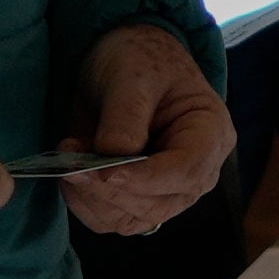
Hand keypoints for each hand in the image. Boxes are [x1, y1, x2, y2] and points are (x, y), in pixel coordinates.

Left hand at [50, 15, 232, 235]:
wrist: (124, 62)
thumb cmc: (141, 59)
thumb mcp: (134, 74)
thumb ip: (126, 116)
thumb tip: (110, 160)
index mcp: (210, 134)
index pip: (186, 170)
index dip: (146, 178)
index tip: (105, 172)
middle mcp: (195, 172)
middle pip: (157, 204)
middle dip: (109, 191)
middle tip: (71, 162)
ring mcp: (166, 191)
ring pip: (130, 220)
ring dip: (91, 199)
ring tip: (68, 159)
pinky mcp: (136, 200)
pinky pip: (109, 219)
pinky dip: (84, 203)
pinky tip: (70, 173)